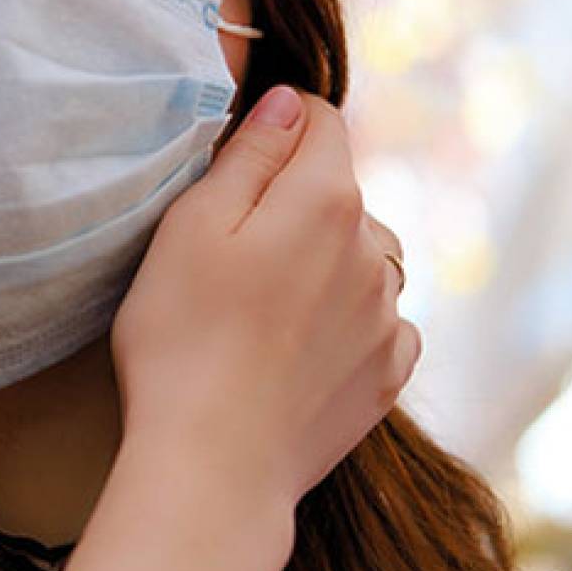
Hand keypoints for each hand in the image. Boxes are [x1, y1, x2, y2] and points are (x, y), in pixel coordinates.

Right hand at [109, 85, 420, 508]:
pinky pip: (379, 320)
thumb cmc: (182, 342)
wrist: (213, 467)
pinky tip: (296, 347)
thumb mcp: (191, 226)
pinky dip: (346, 320)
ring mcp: (388, 316)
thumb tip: (289, 104)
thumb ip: (250, 154)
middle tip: (232, 254)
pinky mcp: (388, 372)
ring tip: (263, 308)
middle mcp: (375, 250)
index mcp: (326, 200)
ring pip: (363, 256)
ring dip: (327, 262)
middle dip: (297, 202)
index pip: (321, 121)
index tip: (238, 163)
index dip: (277, 128)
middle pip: (340, 192)